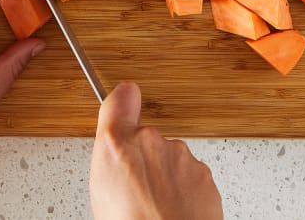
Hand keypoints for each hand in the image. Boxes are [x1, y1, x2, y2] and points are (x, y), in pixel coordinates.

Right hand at [89, 82, 222, 219]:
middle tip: (136, 189)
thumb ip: (112, 161)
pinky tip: (175, 211)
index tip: (122, 105)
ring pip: (170, 158)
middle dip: (144, 158)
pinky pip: (190, 175)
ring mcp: (180, 155)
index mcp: (116, 143)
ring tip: (156, 207)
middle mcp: (150, 141)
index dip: (122, 101)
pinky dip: (185, 190)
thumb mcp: (101, 191)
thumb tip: (115, 158)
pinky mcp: (203, 172)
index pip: (121, 97)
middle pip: (146, 136)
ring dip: (166, 176)